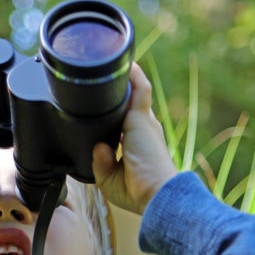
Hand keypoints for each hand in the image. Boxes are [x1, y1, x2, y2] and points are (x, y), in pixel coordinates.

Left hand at [91, 63, 177, 214]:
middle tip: (103, 80)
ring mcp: (143, 122)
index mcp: (137, 145)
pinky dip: (133, 76)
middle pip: (131, 105)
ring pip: (135, 94)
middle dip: (120, 93)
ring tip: (112, 63)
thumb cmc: (139, 192)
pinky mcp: (141, 117)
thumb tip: (97, 146)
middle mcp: (143, 130)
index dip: (117, 115)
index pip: (125, 123)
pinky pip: (139, 89)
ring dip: (126, 80)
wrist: (157, 192)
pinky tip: (125, 62)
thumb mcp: (110, 180)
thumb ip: (100, 163)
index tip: (105, 107)